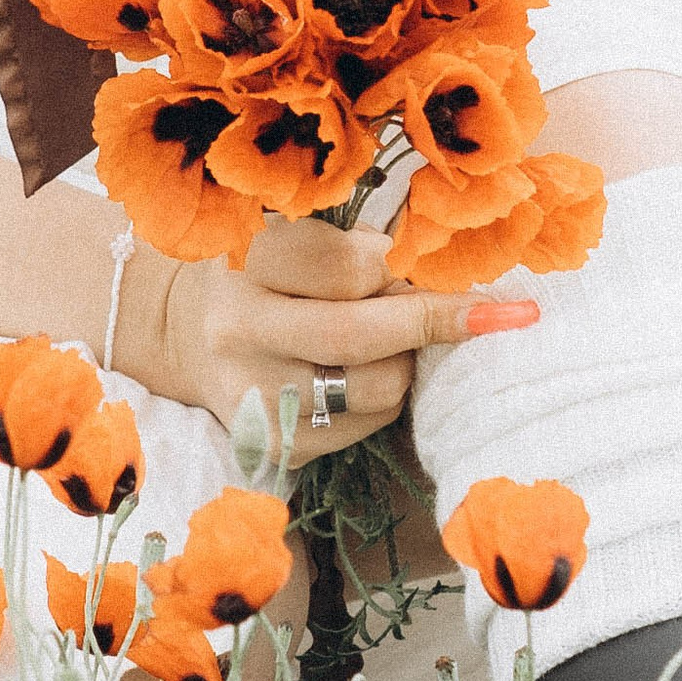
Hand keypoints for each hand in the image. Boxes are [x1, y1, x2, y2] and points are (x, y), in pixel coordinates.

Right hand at [118, 215, 534, 461]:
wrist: (188, 334)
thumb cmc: (262, 271)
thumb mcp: (292, 235)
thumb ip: (356, 246)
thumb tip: (445, 273)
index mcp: (246, 263)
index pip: (346, 265)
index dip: (398, 266)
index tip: (429, 262)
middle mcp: (238, 332)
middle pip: (362, 334)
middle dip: (436, 321)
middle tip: (493, 312)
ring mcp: (253, 397)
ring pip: (378, 387)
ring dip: (406, 360)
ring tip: (390, 339)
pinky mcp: (275, 445)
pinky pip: (368, 424)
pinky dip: (384, 396)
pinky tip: (363, 374)